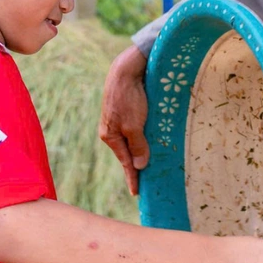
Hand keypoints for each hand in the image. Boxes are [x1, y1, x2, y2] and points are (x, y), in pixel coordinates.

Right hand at [99, 45, 149, 193]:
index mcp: (111, 136)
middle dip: (137, 164)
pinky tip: (151, 139)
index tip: (136, 193)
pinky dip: (144, 136)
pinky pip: (137, 129)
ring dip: (142, 149)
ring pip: (133, 140)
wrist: (127, 70)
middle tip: (147, 180)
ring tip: (151, 162)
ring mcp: (120, 120)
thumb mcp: (134, 125)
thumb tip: (140, 166)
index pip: (125, 163)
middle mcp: (113, 130)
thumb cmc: (129, 98)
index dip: (132, 178)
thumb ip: (138, 146)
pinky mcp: (128, 110)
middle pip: (128, 152)